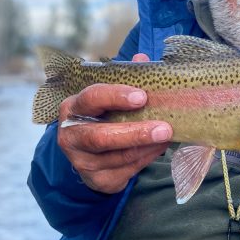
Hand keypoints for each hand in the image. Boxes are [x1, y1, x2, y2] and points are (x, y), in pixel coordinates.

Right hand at [57, 53, 172, 193]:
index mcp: (73, 108)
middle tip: (165, 128)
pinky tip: (159, 148)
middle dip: (136, 133)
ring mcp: (82, 162)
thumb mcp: (108, 96)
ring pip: (119, 157)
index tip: (142, 96)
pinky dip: (147, 158)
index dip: (116, 96)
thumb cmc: (101, 115)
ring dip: (147, 146)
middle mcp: (71, 136)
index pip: (92, 99)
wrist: (87, 152)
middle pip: (102, 137)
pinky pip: (127, 170)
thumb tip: (142, 59)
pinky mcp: (97, 180)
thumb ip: (125, 78)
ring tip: (168, 135)